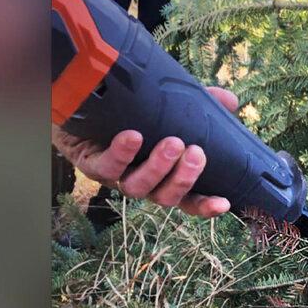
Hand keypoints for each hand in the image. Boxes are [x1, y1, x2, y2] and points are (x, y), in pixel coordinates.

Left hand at [51, 86, 239, 217]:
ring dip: (158, 168)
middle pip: (166, 198)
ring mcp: (117, 177)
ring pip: (138, 188)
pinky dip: (122, 153)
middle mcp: (142, 183)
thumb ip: (199, 106)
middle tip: (196, 153)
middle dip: (184, 178)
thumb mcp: (168, 108)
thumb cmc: (130, 113)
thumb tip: (230, 102)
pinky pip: (107, 167)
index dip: (206, 206)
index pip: (189, 200)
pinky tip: (133, 137)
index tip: (225, 203)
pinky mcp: (91, 165)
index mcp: (163, 177)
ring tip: (172, 143)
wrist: (77, 105)